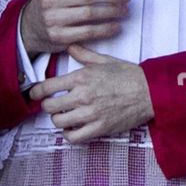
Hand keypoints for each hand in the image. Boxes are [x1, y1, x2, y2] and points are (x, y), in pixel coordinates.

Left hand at [29, 44, 152, 142]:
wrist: (150, 91)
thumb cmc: (129, 75)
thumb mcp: (105, 61)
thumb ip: (84, 55)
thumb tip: (70, 47)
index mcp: (81, 77)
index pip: (46, 87)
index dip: (36, 93)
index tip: (35, 95)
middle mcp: (82, 95)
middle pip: (49, 107)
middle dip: (48, 107)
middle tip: (53, 106)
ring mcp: (90, 113)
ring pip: (58, 122)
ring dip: (58, 121)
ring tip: (64, 117)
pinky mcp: (99, 128)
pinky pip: (73, 137)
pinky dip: (69, 135)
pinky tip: (73, 129)